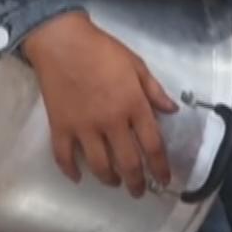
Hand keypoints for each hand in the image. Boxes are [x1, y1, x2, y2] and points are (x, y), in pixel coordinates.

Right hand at [22, 11, 179, 195]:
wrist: (61, 41)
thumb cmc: (102, 50)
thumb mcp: (136, 65)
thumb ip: (154, 91)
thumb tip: (172, 111)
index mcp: (133, 106)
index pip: (152, 146)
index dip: (160, 167)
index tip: (164, 180)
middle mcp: (111, 122)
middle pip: (128, 163)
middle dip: (136, 182)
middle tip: (139, 191)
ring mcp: (84, 127)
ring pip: (99, 165)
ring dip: (109, 180)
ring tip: (115, 183)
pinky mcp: (60, 127)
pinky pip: (64, 156)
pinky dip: (70, 170)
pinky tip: (78, 177)